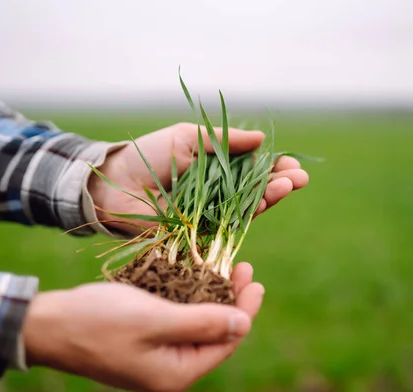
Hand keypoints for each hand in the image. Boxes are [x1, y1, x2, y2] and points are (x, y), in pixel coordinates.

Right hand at [23, 262, 263, 391]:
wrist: (48, 325)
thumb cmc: (99, 320)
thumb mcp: (155, 319)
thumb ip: (202, 324)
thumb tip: (244, 324)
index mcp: (177, 373)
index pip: (227, 340)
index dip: (246, 308)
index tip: (254, 278)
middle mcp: (171, 371)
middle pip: (216, 334)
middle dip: (232, 300)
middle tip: (243, 267)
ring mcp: (157, 358)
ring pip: (198, 325)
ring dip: (213, 296)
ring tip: (226, 268)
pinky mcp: (146, 342)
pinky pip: (178, 321)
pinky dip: (191, 299)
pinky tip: (198, 278)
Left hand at [88, 122, 308, 234]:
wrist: (114, 182)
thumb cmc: (147, 154)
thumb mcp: (188, 137)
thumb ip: (224, 140)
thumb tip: (261, 139)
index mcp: (216, 169)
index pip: (253, 170)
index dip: (274, 168)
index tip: (291, 164)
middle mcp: (217, 194)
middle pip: (256, 191)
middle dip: (279, 184)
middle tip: (298, 177)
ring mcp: (209, 215)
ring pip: (247, 210)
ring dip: (270, 198)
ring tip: (288, 185)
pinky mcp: (199, 234)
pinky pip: (227, 227)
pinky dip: (246, 217)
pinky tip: (263, 204)